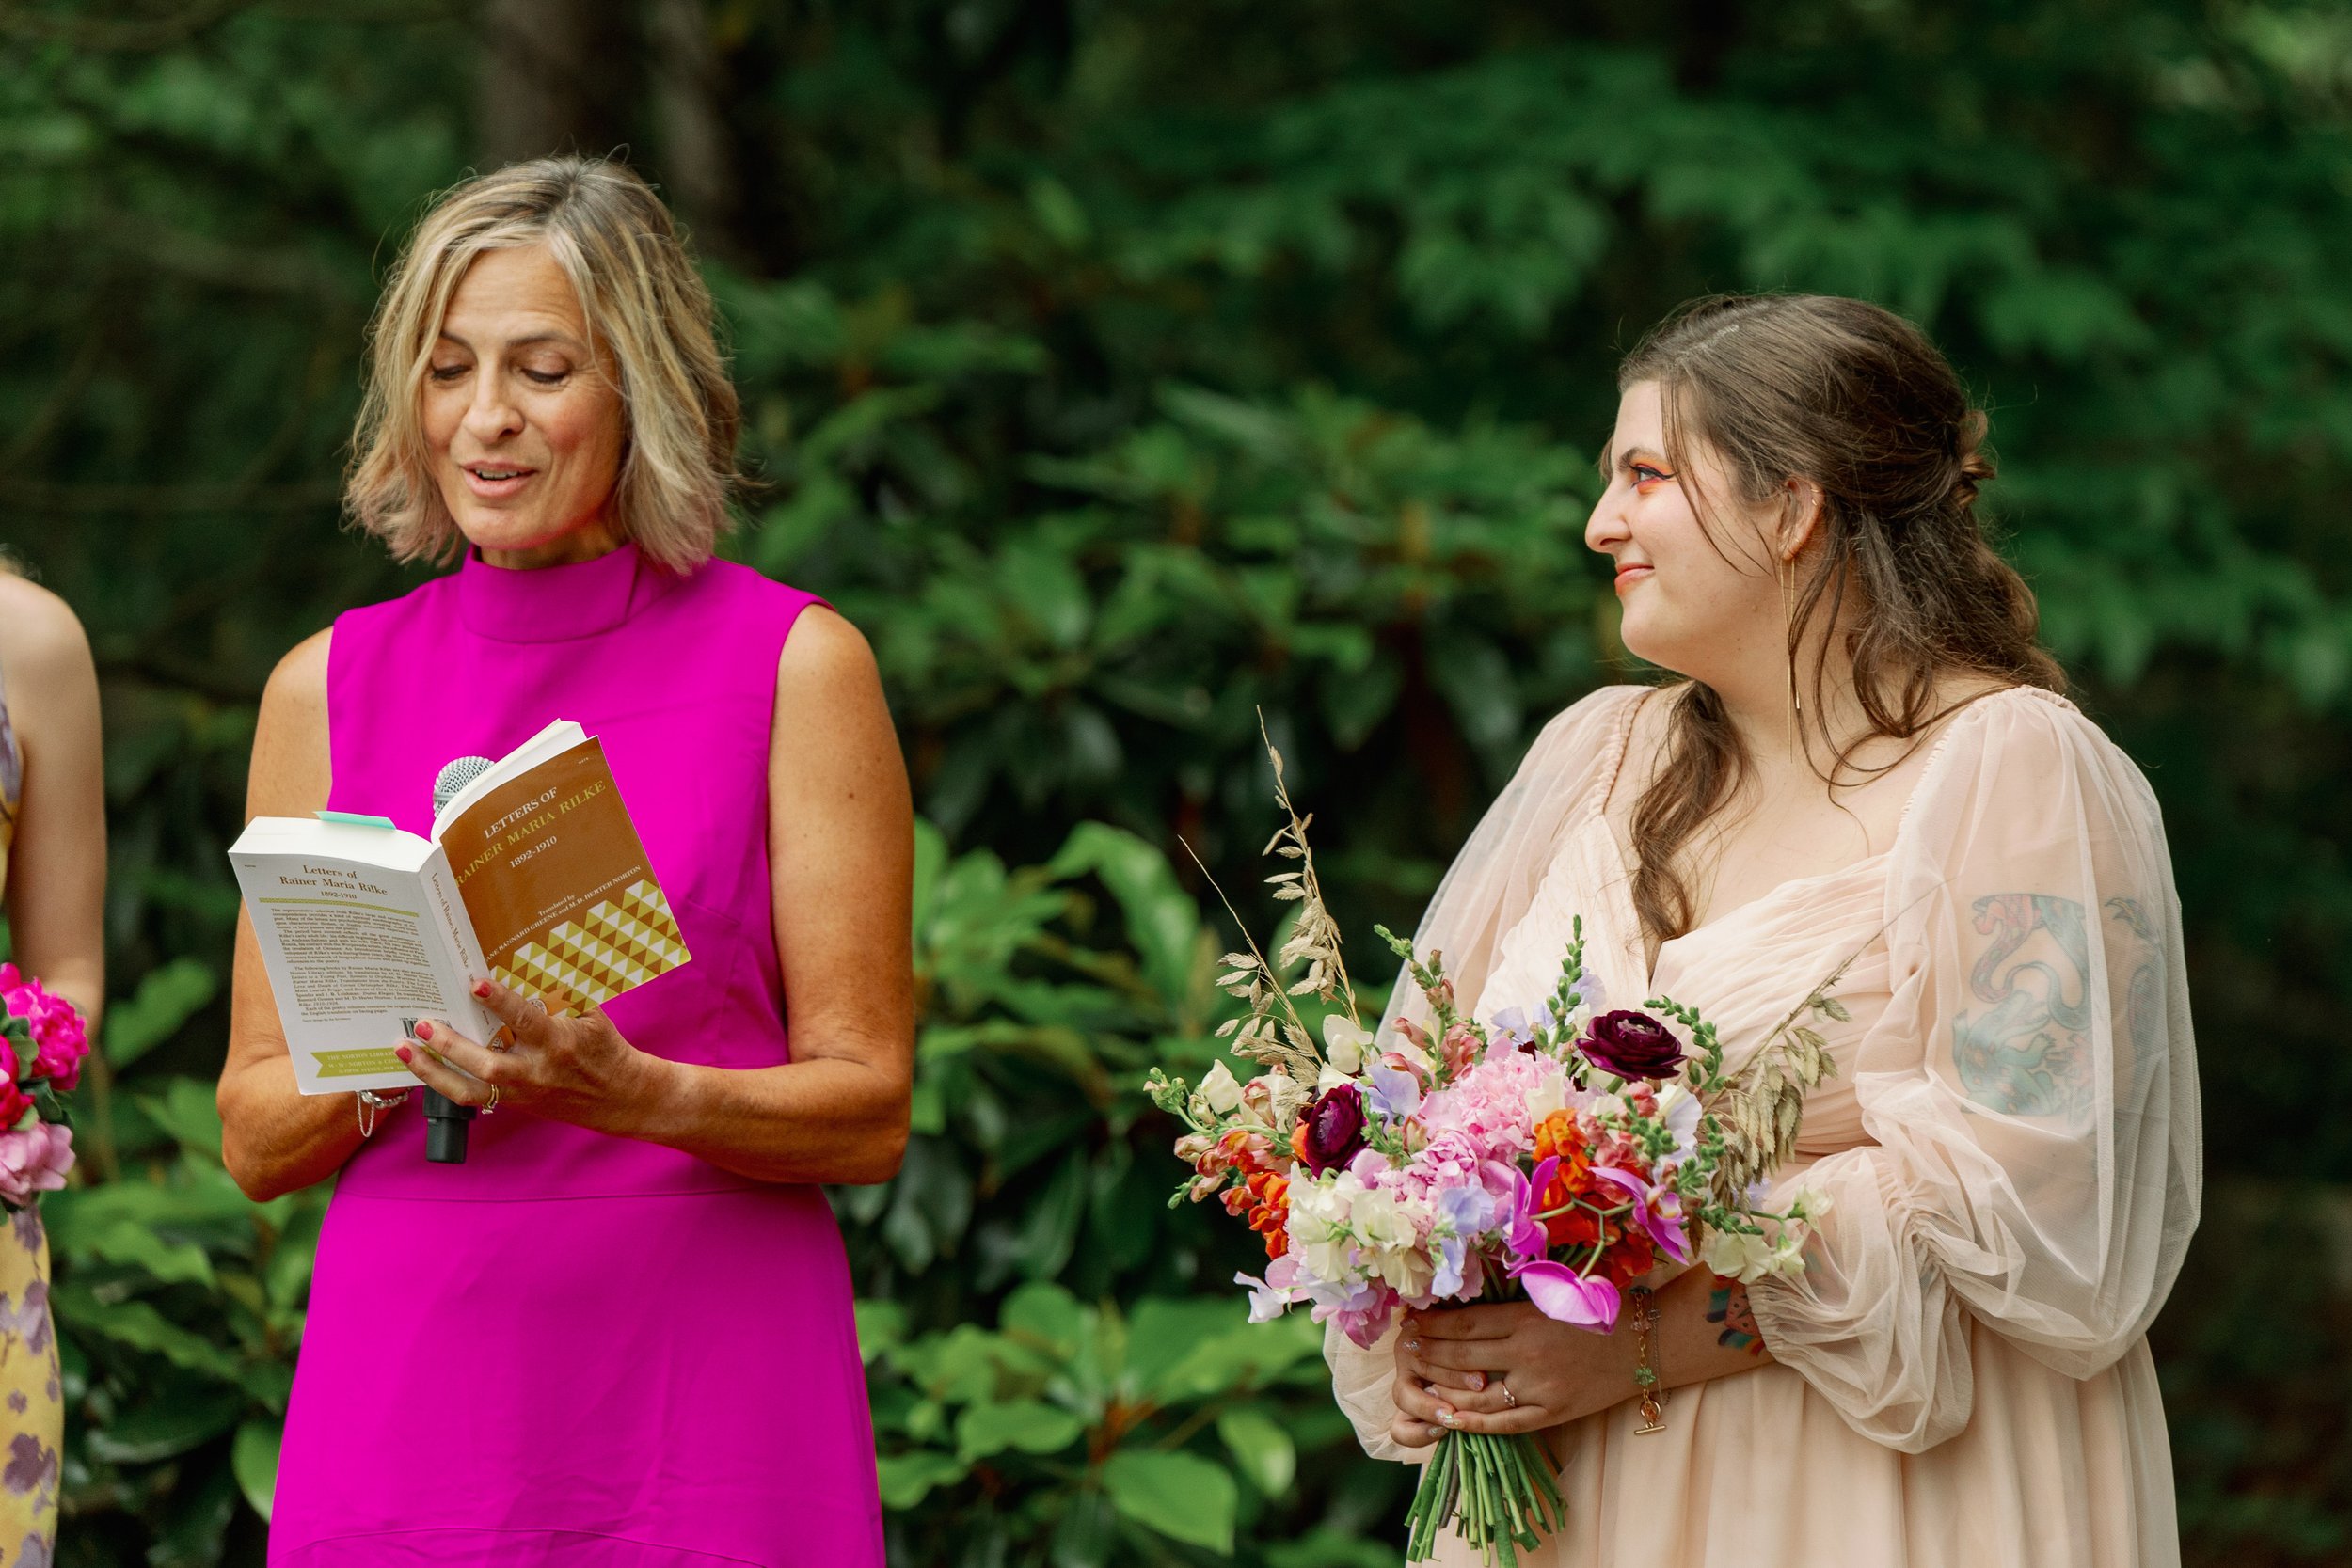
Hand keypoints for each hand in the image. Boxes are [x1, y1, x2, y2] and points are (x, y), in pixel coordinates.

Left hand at [398, 979, 670, 1137]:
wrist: (620, 1097)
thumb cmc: (605, 1049)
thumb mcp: (590, 1017)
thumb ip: (558, 998)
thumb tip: (523, 966)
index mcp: (560, 1043)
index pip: (526, 1020)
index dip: (500, 1001)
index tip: (475, 982)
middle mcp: (537, 1072)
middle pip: (485, 1064)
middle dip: (449, 1045)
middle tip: (421, 1023)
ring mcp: (522, 1093)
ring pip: (468, 1090)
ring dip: (431, 1071)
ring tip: (404, 1049)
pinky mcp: (514, 1105)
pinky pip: (471, 1098)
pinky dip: (443, 1083)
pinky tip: (421, 1068)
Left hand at [1386, 1300, 1632, 1448]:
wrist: (1642, 1345)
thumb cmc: (1595, 1312)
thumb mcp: (1552, 1297)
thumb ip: (1512, 1304)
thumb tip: (1462, 1303)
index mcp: (1528, 1318)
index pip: (1466, 1323)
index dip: (1434, 1325)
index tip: (1412, 1322)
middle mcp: (1529, 1353)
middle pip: (1463, 1357)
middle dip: (1429, 1352)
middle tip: (1406, 1348)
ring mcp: (1540, 1387)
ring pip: (1476, 1394)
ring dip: (1442, 1389)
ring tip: (1419, 1382)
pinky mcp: (1552, 1413)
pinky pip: (1504, 1423)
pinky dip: (1473, 1422)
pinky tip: (1449, 1418)